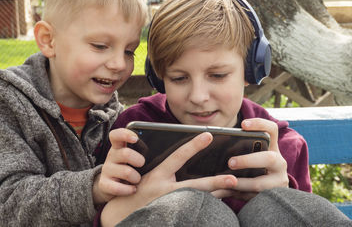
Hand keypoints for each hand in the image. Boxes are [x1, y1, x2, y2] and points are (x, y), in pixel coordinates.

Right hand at [93, 128, 144, 204]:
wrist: (111, 187)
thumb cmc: (130, 167)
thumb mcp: (134, 156)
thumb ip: (145, 150)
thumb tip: (171, 149)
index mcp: (119, 146)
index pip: (116, 135)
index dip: (125, 134)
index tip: (136, 138)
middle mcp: (111, 156)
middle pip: (124, 153)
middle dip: (138, 159)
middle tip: (142, 164)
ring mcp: (107, 170)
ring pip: (125, 172)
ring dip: (135, 177)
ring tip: (138, 180)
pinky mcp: (104, 184)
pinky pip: (117, 188)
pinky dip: (128, 190)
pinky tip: (133, 189)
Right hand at [100, 132, 237, 226]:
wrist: (119, 216)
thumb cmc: (133, 191)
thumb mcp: (146, 176)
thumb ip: (162, 167)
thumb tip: (180, 157)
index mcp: (157, 176)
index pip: (178, 157)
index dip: (194, 145)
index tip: (209, 135)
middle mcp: (164, 191)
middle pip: (195, 186)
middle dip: (215, 182)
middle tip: (233, 178)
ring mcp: (168, 205)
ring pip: (197, 200)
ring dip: (216, 196)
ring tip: (232, 190)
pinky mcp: (170, 216)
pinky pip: (193, 212)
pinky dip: (206, 207)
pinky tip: (219, 204)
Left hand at [228, 118, 288, 199]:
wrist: (271, 195)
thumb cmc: (252, 167)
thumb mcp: (249, 156)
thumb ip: (235, 149)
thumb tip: (208, 140)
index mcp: (271, 147)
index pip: (271, 130)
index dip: (260, 124)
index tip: (243, 124)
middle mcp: (279, 162)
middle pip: (269, 158)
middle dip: (248, 160)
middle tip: (230, 162)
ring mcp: (278, 181)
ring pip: (260, 183)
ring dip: (240, 183)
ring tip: (226, 183)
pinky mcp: (272, 198)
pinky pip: (254, 198)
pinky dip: (238, 196)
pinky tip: (225, 192)